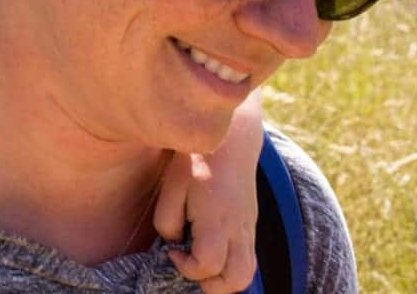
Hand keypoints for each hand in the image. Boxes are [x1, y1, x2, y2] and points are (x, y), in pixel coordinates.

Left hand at [154, 151, 257, 293]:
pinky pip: (247, 257)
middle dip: (211, 284)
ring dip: (224, 278)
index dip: (186, 267)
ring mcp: (248, 228)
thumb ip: (167, 221)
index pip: (208, 265)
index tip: (171, 250)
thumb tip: (174, 243)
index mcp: (217, 221)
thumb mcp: (171, 187)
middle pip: (237, 280)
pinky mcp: (249, 223)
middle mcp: (238, 230)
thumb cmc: (196, 160)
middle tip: (189, 263)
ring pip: (247, 272)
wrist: (231, 138)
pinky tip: (209, 246)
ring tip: (200, 260)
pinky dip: (231, 264)